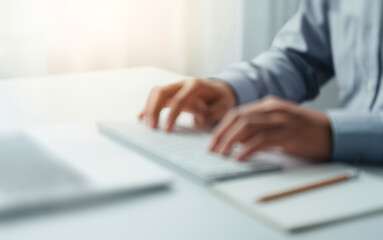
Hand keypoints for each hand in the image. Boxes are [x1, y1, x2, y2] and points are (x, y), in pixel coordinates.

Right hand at [138, 78, 235, 130]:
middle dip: (154, 110)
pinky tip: (141, 117)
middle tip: (152, 127)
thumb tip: (198, 121)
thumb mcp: (223, 107)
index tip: (167, 129)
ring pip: (156, 93)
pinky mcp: (171, 92)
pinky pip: (156, 97)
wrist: (221, 90)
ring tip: (148, 125)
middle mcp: (183, 83)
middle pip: (161, 92)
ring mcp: (176, 87)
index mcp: (196, 86)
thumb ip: (211, 113)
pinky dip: (148, 106)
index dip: (172, 115)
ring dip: (149, 108)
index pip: (179, 100)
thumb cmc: (221, 99)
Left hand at [209, 96, 331, 160]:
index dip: (221, 128)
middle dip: (221, 134)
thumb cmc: (303, 131)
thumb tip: (235, 140)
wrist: (333, 133)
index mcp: (268, 105)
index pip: (237, 113)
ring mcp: (281, 119)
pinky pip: (263, 140)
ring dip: (231, 141)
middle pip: (238, 118)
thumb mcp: (277, 125)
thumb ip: (257, 129)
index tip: (212, 142)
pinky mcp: (289, 133)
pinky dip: (248, 149)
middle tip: (212, 150)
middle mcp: (272, 109)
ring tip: (222, 155)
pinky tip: (240, 158)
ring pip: (248, 126)